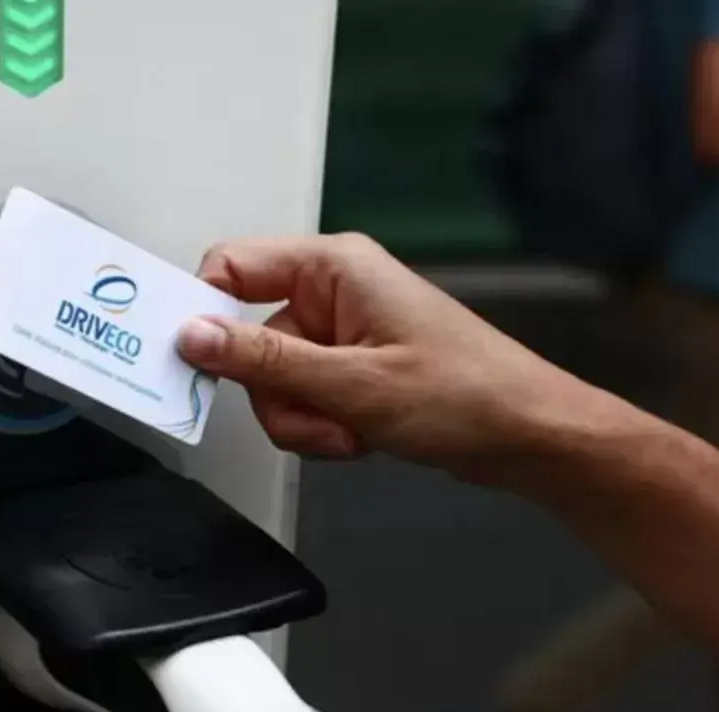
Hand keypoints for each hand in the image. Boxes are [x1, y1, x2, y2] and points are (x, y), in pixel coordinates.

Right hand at [177, 234, 591, 481]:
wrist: (528, 434)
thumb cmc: (470, 393)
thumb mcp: (354, 384)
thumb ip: (266, 362)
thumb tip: (195, 337)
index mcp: (335, 266)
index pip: (231, 266)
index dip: (204, 314)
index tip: (190, 362)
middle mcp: (337, 290)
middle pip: (250, 340)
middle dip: (278, 395)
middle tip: (320, 418)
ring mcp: (346, 333)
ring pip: (275, 381)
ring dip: (304, 419)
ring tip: (352, 432)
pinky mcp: (356, 369)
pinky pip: (306, 399)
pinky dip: (324, 427)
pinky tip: (362, 437)